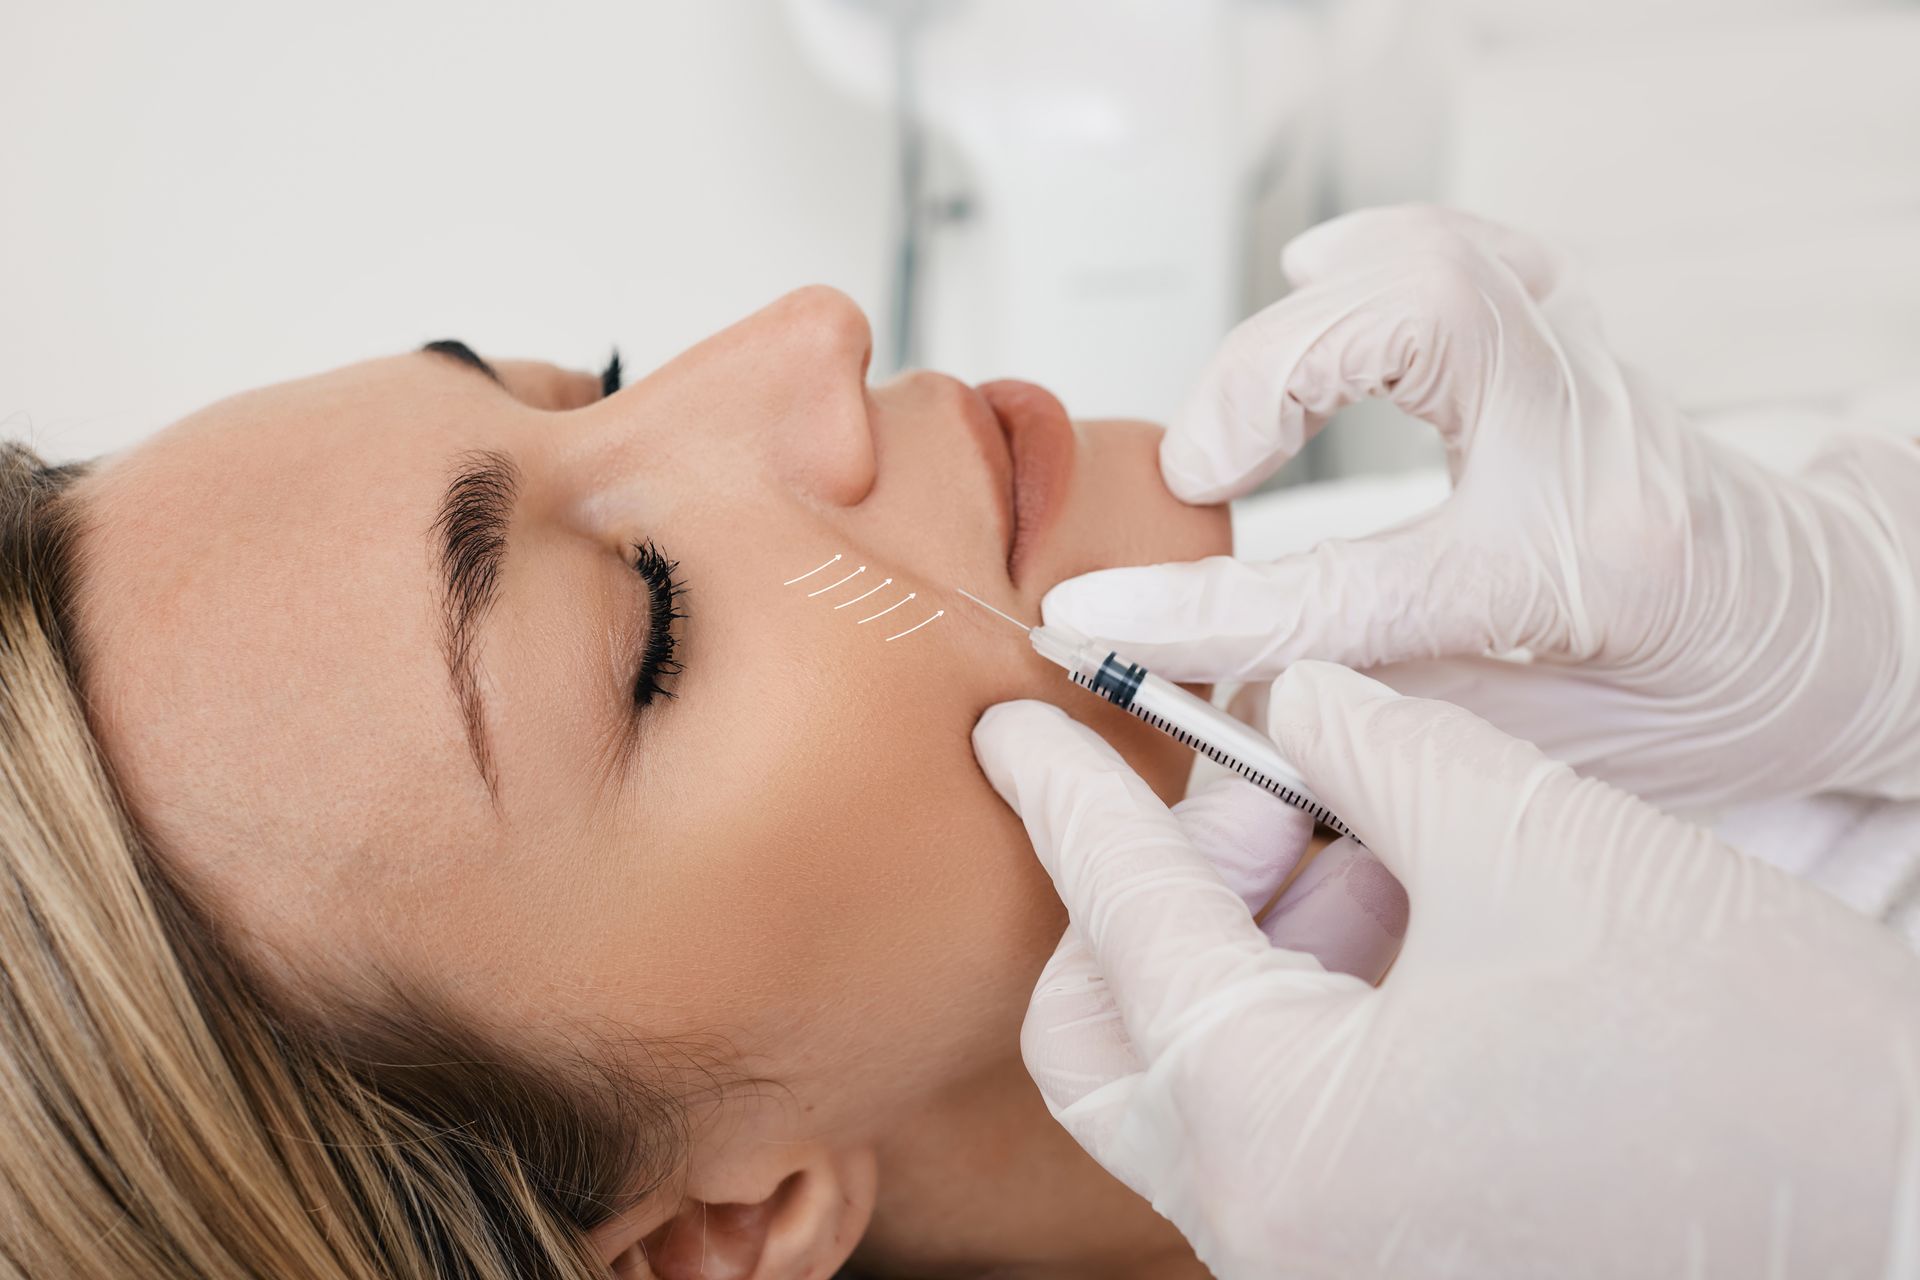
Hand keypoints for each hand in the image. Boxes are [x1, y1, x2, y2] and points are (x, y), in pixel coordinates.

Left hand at [974, 666, 1919, 1278]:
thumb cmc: (1764, 1061)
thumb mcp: (1531, 842)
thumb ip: (1365, 745)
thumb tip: (1284, 696)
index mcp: (1277, 1134)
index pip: (1120, 927)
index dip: (1068, 803)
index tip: (1017, 734)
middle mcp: (1273, 1229)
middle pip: (1113, 1032)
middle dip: (1151, 892)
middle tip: (1237, 790)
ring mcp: (1329, 1259)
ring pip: (1201, 1072)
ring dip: (1248, 936)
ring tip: (1343, 828)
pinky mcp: (1392, 1252)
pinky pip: (1287, 1114)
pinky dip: (1309, 1001)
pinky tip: (1390, 908)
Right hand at [1042, 206, 1919, 810]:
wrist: (1821, 639)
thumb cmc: (1692, 714)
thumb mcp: (1528, 760)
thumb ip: (1371, 710)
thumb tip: (1206, 675)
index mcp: (1578, 573)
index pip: (1348, 585)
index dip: (1193, 607)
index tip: (1087, 612)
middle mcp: (1593, 447)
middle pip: (1420, 324)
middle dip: (1268, 375)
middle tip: (1202, 469)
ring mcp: (1592, 373)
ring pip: (1437, 262)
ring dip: (1307, 319)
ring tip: (1242, 409)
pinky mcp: (1580, 336)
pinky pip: (1474, 244)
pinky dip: (1374, 253)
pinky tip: (1319, 281)